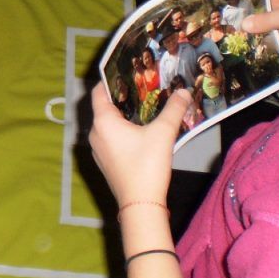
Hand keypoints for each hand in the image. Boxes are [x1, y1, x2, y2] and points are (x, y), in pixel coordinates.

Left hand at [89, 84, 191, 206]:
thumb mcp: (163, 133)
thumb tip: (183, 91)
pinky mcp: (105, 161)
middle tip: (142, 88)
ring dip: (122, 116)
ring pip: (108, 125)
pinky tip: (140, 132)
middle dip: (122, 98)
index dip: (111, 81)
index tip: (126, 73)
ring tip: (144, 108)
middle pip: (104, 108)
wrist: (140, 204)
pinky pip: (110, 139)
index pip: (99, 92)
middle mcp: (95, 133)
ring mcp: (98, 149)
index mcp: (103, 122)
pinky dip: (121, 132)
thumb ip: (174, 109)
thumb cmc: (147, 165)